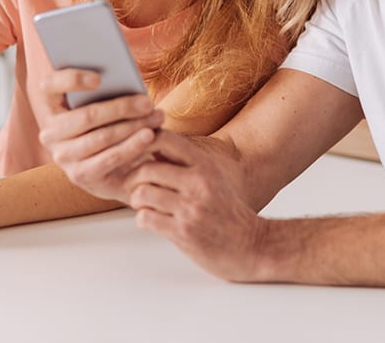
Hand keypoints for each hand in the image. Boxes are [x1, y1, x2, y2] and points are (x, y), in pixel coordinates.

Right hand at [39, 68, 163, 202]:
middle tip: (147, 102)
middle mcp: (50, 132)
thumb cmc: (108, 123)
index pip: (49, 86)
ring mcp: (62, 156)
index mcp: (50, 106)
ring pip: (101, 137)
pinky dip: (132, 146)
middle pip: (86, 116)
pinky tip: (150, 136)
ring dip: (133, 126)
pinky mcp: (79, 175)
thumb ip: (105, 89)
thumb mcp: (101, 104)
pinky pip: (109, 158)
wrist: (111, 167)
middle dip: (121, 108)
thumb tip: (126, 79)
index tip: (99, 78)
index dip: (72, 80)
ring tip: (156, 117)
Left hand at [126, 130, 269, 281]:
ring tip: (144, 205)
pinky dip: (142, 219)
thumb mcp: (211, 177)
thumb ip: (183, 163)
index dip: (142, 143)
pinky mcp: (183, 232)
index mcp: (204, 165)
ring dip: (137, 201)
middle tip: (134, 187)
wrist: (251, 245)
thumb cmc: (226, 211)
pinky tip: (152, 221)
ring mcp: (191, 208)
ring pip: (142, 194)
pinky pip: (145, 218)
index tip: (135, 155)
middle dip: (133, 179)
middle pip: (146, 169)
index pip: (164, 139)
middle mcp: (198, 183)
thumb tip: (149, 143)